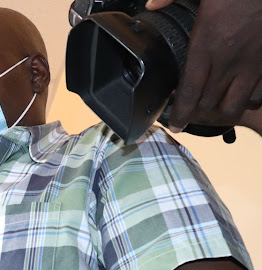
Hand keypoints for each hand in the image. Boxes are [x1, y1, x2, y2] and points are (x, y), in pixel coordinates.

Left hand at [146, 0, 261, 131]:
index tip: (177, 125)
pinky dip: (250, 100)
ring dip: (223, 108)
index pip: (189, 90)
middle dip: (197, 109)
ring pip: (235, 105)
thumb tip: (152, 5)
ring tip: (215, 103)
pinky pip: (259, 95)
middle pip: (208, 103)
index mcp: (206, 44)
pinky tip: (243, 93)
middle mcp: (228, 61)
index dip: (181, 113)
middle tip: (192, 106)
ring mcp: (252, 65)